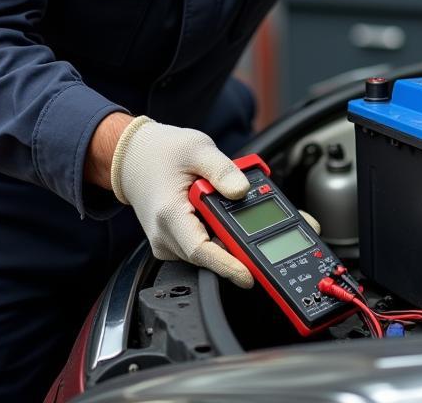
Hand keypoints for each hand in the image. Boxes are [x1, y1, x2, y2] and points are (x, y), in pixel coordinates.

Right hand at [110, 117, 320, 288]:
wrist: (135, 158)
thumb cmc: (162, 152)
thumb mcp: (197, 148)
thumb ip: (222, 169)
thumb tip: (243, 190)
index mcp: (170, 214)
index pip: (200, 250)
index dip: (227, 265)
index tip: (250, 272)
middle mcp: (168, 236)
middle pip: (213, 254)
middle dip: (249, 249)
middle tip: (285, 236)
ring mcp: (172, 243)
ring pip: (213, 251)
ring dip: (240, 240)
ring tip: (270, 220)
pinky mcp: (179, 243)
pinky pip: (208, 246)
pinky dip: (228, 235)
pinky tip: (243, 219)